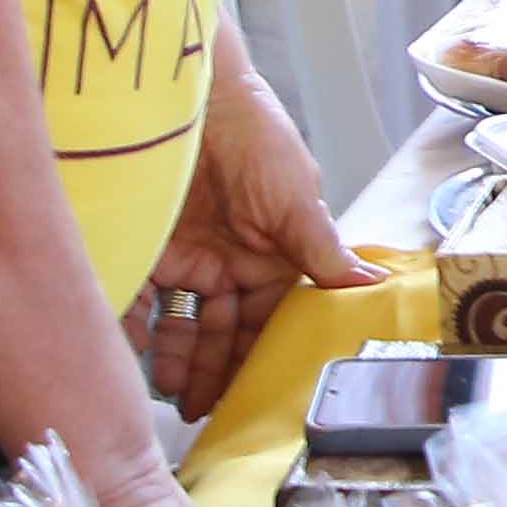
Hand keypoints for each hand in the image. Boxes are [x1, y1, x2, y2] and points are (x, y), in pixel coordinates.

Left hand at [131, 52, 379, 420]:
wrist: (192, 93)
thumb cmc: (255, 135)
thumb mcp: (297, 196)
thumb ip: (322, 250)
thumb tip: (374, 286)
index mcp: (270, 257)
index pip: (266, 323)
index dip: (259, 361)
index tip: (252, 400)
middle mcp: (226, 263)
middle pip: (219, 332)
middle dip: (212, 373)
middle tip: (203, 413)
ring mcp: (183, 256)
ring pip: (178, 325)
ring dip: (174, 361)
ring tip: (171, 394)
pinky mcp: (141, 247)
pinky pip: (135, 300)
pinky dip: (133, 329)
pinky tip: (132, 355)